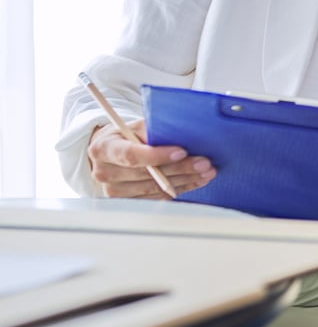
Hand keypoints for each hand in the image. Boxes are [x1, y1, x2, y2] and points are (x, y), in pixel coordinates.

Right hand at [87, 120, 216, 198]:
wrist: (110, 151)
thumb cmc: (125, 135)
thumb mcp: (135, 125)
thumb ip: (152, 129)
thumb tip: (182, 133)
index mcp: (103, 148)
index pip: (131, 155)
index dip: (157, 155)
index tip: (182, 151)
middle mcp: (104, 172)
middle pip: (146, 174)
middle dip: (180, 168)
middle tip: (204, 163)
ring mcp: (114, 190)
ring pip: (155, 188)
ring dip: (185, 180)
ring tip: (206, 171)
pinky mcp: (128, 201)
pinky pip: (157, 197)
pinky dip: (180, 188)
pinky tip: (196, 180)